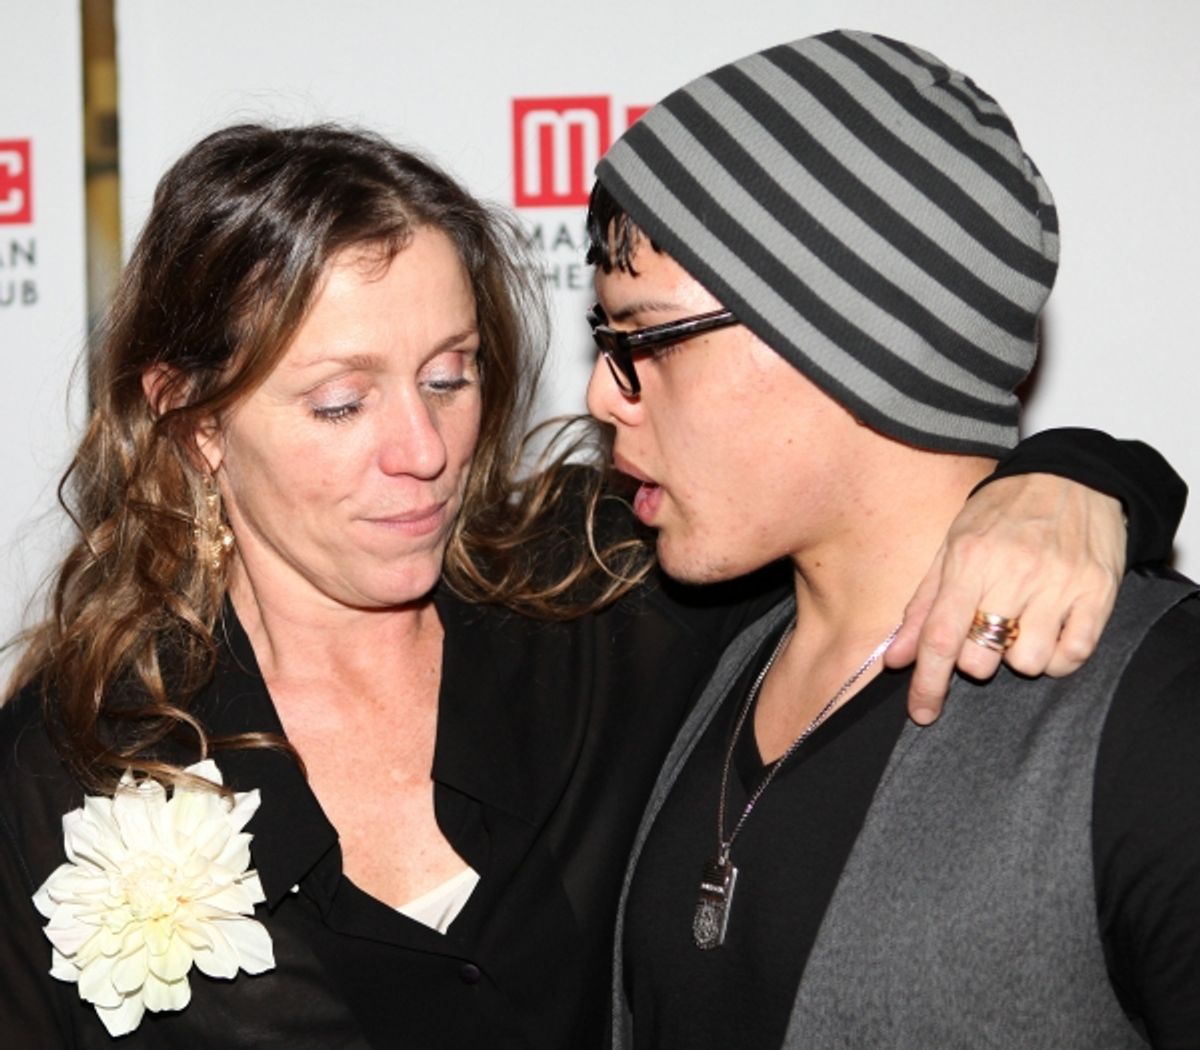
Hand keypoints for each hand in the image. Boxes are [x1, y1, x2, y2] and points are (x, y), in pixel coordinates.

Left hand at [885, 474, 1125, 723]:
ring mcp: (1059, 583)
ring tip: (1019, 625)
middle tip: (982, 632)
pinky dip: (1056, 658)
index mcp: (969, 560)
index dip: (927, 683)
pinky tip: (1048, 632)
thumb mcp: (951, 547)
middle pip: (981, 658)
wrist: (1071, 476)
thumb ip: (922, 605)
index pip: (939, 637)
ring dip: (1017, 657)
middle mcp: (1014, 573)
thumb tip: (895, 659)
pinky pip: (1073, 656)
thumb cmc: (1000, 513)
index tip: (922, 712)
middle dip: (974, 660)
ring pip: (1028, 663)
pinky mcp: (1097, 593)